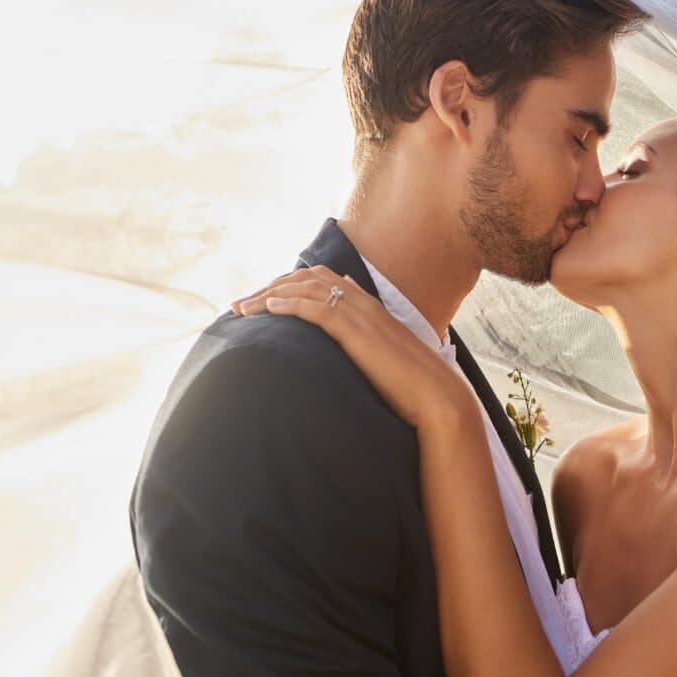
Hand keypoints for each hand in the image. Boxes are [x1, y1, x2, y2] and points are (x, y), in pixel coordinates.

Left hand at [233, 265, 476, 427]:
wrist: (436, 397)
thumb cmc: (412, 388)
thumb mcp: (383, 361)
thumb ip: (365, 348)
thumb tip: (346, 351)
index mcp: (370, 308)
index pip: (323, 281)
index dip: (288, 287)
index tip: (262, 301)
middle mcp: (364, 304)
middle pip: (308, 278)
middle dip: (270, 286)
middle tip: (240, 304)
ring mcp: (362, 315)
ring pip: (307, 288)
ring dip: (270, 294)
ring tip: (242, 308)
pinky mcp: (358, 332)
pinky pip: (317, 308)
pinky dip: (289, 304)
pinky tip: (268, 310)